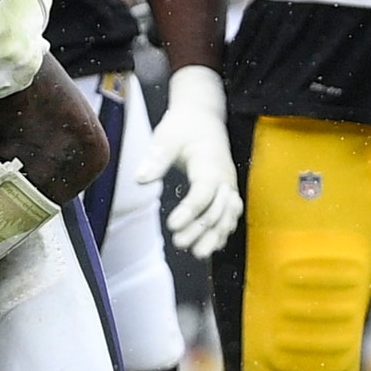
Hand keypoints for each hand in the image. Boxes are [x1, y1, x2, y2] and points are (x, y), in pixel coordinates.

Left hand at [135, 65, 239, 257]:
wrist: (203, 116)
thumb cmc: (183, 126)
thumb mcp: (166, 137)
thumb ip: (155, 159)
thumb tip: (139, 179)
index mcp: (210, 163)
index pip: (203, 192)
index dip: (190, 211)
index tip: (172, 226)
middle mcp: (224, 177)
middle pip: (217, 209)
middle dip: (200, 229)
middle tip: (179, 244)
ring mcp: (229, 185)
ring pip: (227, 216)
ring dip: (214, 235)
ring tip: (198, 254)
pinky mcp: (227, 191)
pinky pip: (230, 215)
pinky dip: (222, 231)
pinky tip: (210, 246)